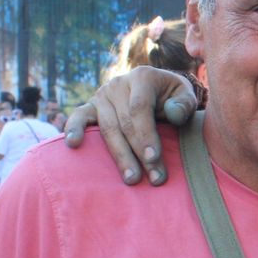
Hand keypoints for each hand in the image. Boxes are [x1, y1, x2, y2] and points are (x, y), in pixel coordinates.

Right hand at [63, 68, 196, 185]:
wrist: (156, 89)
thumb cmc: (173, 97)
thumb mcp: (185, 95)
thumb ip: (184, 103)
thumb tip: (173, 113)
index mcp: (142, 77)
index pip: (140, 108)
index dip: (146, 134)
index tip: (154, 159)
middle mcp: (118, 85)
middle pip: (124, 122)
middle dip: (138, 153)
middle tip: (152, 178)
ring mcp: (102, 95)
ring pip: (106, 128)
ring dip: (119, 155)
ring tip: (131, 179)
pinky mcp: (90, 106)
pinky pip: (79, 117)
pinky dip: (73, 129)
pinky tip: (73, 144)